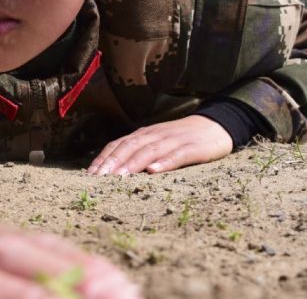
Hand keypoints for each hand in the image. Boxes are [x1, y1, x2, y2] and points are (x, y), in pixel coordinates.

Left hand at [87, 115, 233, 175]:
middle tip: (98, 179)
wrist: (216, 126)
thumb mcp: (157, 143)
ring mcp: (175, 140)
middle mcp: (156, 135)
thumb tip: (113, 170)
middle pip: (130, 147)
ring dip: (133, 163)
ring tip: (119, 177)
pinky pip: (177, 155)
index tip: (90, 174)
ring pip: (150, 150)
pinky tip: (154, 171)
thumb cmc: (182, 140)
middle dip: (113, 162)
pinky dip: (164, 162)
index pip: (119, 144)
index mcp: (145, 135)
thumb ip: (139, 152)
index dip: (104, 158)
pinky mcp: (193, 148)